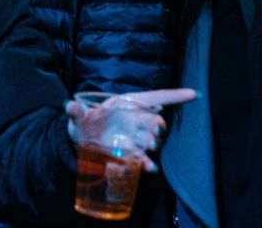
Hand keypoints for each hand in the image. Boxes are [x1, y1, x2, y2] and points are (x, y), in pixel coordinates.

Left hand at [66, 88, 196, 171]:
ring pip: (151, 140)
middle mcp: (136, 120)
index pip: (156, 98)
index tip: (193, 93)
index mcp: (128, 104)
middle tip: (154, 134)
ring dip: (152, 144)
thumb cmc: (86, 121)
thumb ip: (75, 111)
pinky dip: (146, 164)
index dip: (174, 95)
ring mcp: (135, 138)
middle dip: (157, 127)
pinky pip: (143, 159)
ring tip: (150, 149)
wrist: (82, 141)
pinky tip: (148, 168)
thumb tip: (69, 106)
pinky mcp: (131, 154)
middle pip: (154, 122)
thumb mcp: (79, 116)